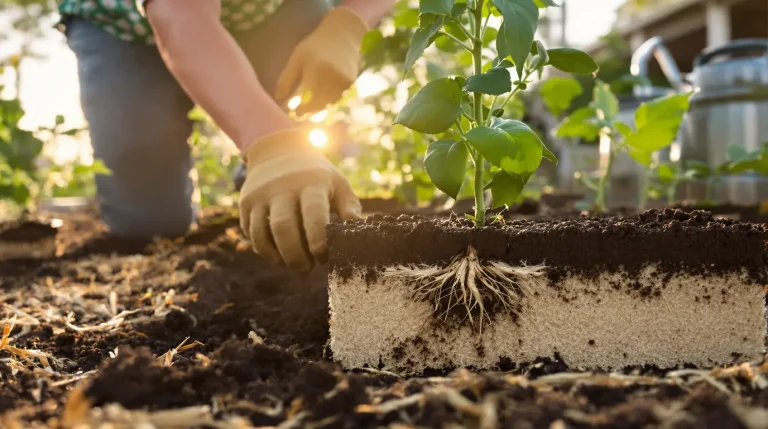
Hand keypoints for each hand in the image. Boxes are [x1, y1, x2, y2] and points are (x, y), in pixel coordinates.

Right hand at [239, 130, 361, 271]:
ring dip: (278, 257)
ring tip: (293, 264)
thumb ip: (349, 207)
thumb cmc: (317, 174)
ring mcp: (260, 195)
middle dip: (296, 256)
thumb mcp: (337, 182)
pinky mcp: (245, 203)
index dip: (318, 240)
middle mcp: (282, 187)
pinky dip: (264, 250)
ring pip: (262, 234)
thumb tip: (358, 232)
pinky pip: (251, 233)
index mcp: (310, 182)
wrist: (278, 150)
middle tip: (307, 268)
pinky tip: (278, 255)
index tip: (323, 257)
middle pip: (284, 228)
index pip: (313, 214)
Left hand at [274, 7, 367, 115]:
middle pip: (318, 105)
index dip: (298, 109)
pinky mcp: (350, 85)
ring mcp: (343, 83)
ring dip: (319, 111)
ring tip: (310, 110)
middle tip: (300, 114)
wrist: (341, 37)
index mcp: (316, 71)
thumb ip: (286, 79)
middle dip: (308, 112)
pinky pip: (338, 101)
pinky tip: (322, 102)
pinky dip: (329, 104)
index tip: (293, 113)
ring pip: (328, 106)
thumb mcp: (296, 59)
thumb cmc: (314, 47)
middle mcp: (331, 79)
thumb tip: (278, 99)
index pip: (305, 98)